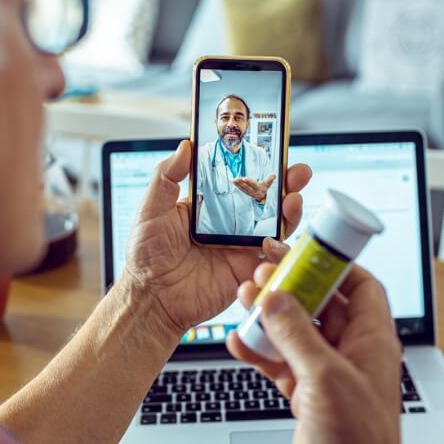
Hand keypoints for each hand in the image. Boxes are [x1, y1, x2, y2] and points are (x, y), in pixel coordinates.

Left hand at [121, 140, 311, 335]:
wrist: (151, 298)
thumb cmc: (146, 255)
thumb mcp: (152, 208)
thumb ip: (167, 176)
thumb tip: (185, 146)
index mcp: (211, 205)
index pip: (241, 179)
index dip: (260, 165)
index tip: (274, 150)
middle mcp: (231, 223)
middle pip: (267, 199)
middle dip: (287, 183)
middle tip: (297, 172)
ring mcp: (242, 246)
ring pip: (277, 225)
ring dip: (291, 210)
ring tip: (292, 199)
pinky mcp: (247, 270)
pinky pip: (272, 258)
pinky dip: (281, 247)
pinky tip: (274, 238)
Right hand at [227, 241, 401, 443]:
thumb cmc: (360, 442)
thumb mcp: (327, 378)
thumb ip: (298, 335)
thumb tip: (276, 298)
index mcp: (372, 341)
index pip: (359, 286)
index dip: (333, 265)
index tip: (303, 250)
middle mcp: (351, 353)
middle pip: (320, 305)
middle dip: (290, 287)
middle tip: (261, 271)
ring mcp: (327, 374)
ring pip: (295, 332)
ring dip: (268, 316)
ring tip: (244, 299)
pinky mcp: (306, 395)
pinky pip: (279, 363)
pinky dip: (258, 351)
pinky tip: (239, 341)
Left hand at [233, 174, 275, 201]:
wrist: (262, 197)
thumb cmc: (264, 188)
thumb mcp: (268, 184)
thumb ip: (270, 179)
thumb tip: (274, 175)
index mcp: (260, 189)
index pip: (254, 185)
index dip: (249, 182)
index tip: (245, 178)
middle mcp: (254, 192)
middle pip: (247, 187)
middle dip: (242, 183)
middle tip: (237, 178)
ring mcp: (249, 193)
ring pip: (243, 188)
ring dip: (238, 184)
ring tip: (234, 179)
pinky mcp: (246, 192)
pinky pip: (241, 189)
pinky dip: (237, 185)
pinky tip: (234, 182)